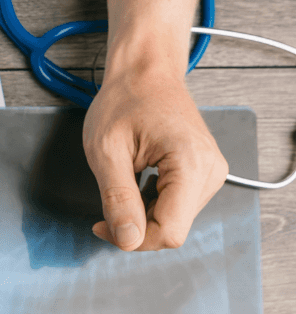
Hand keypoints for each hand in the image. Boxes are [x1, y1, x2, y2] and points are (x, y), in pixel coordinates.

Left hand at [83, 69, 227, 250]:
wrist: (145, 72)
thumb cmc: (124, 101)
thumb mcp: (106, 151)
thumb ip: (118, 198)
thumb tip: (128, 240)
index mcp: (191, 164)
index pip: (170, 232)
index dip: (133, 238)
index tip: (101, 225)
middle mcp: (211, 171)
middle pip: (172, 229)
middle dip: (135, 226)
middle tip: (107, 203)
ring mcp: (211, 173)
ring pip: (174, 221)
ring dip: (143, 215)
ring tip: (124, 182)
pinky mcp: (204, 174)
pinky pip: (178, 207)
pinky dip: (152, 205)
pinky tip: (138, 182)